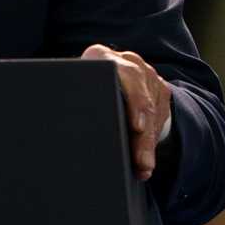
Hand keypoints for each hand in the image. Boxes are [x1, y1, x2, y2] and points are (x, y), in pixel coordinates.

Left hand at [82, 44, 171, 181]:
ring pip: (154, 111)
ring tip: (143, 168)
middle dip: (143, 135)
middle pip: (142, 98)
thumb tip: (62, 127)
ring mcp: (147, 75)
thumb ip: (72, 99)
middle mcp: (129, 61)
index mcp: (101, 56)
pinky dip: (154, 140)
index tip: (136, 127)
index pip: (125, 75)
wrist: (96, 75)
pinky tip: (147, 160)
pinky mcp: (159, 89)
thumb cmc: (78, 89)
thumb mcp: (73, 89)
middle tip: (141, 161)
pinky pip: (162, 117)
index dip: (134, 100)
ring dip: (149, 143)